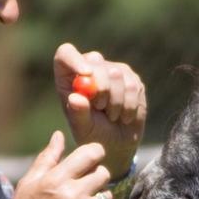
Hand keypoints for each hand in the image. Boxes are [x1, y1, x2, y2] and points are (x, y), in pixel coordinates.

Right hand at [1, 131, 111, 198]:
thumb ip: (47, 158)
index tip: (91, 158)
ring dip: (93, 198)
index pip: (92, 153)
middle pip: (103, 173)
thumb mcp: (28, 184)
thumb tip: (59, 135)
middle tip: (81, 185)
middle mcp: (75, 195)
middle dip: (94, 176)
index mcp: (57, 179)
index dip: (95, 153)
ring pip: (105, 195)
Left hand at [53, 43, 146, 176]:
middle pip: (95, 60)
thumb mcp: (82, 128)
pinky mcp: (131, 77)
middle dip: (100, 86)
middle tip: (101, 108)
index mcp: (68, 76)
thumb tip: (75, 98)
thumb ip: (78, 114)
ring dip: (116, 102)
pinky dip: (129, 105)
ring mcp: (111, 70)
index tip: (86, 73)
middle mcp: (90, 67)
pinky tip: (124, 115)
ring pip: (117, 74)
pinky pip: (133, 86)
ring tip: (112, 116)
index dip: (75, 59)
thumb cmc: (92, 134)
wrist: (116, 143)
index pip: (65, 54)